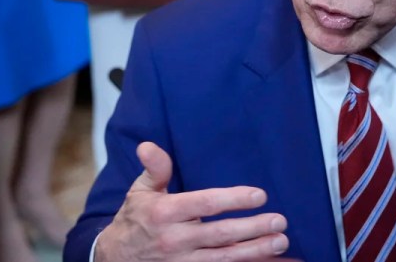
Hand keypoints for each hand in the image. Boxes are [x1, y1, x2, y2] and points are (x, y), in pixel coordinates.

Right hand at [95, 142, 288, 261]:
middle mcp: (174, 239)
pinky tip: (264, 258)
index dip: (234, 199)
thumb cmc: (135, 219)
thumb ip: (155, 169)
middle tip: (280, 221)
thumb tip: (148, 146)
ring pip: (224, 257)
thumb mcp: (140, 191)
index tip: (260, 195)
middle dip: (253, 228)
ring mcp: (181, 261)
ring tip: (281, 241)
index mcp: (164, 213)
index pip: (205, 204)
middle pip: (221, 234)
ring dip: (255, 250)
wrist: (114, 259)